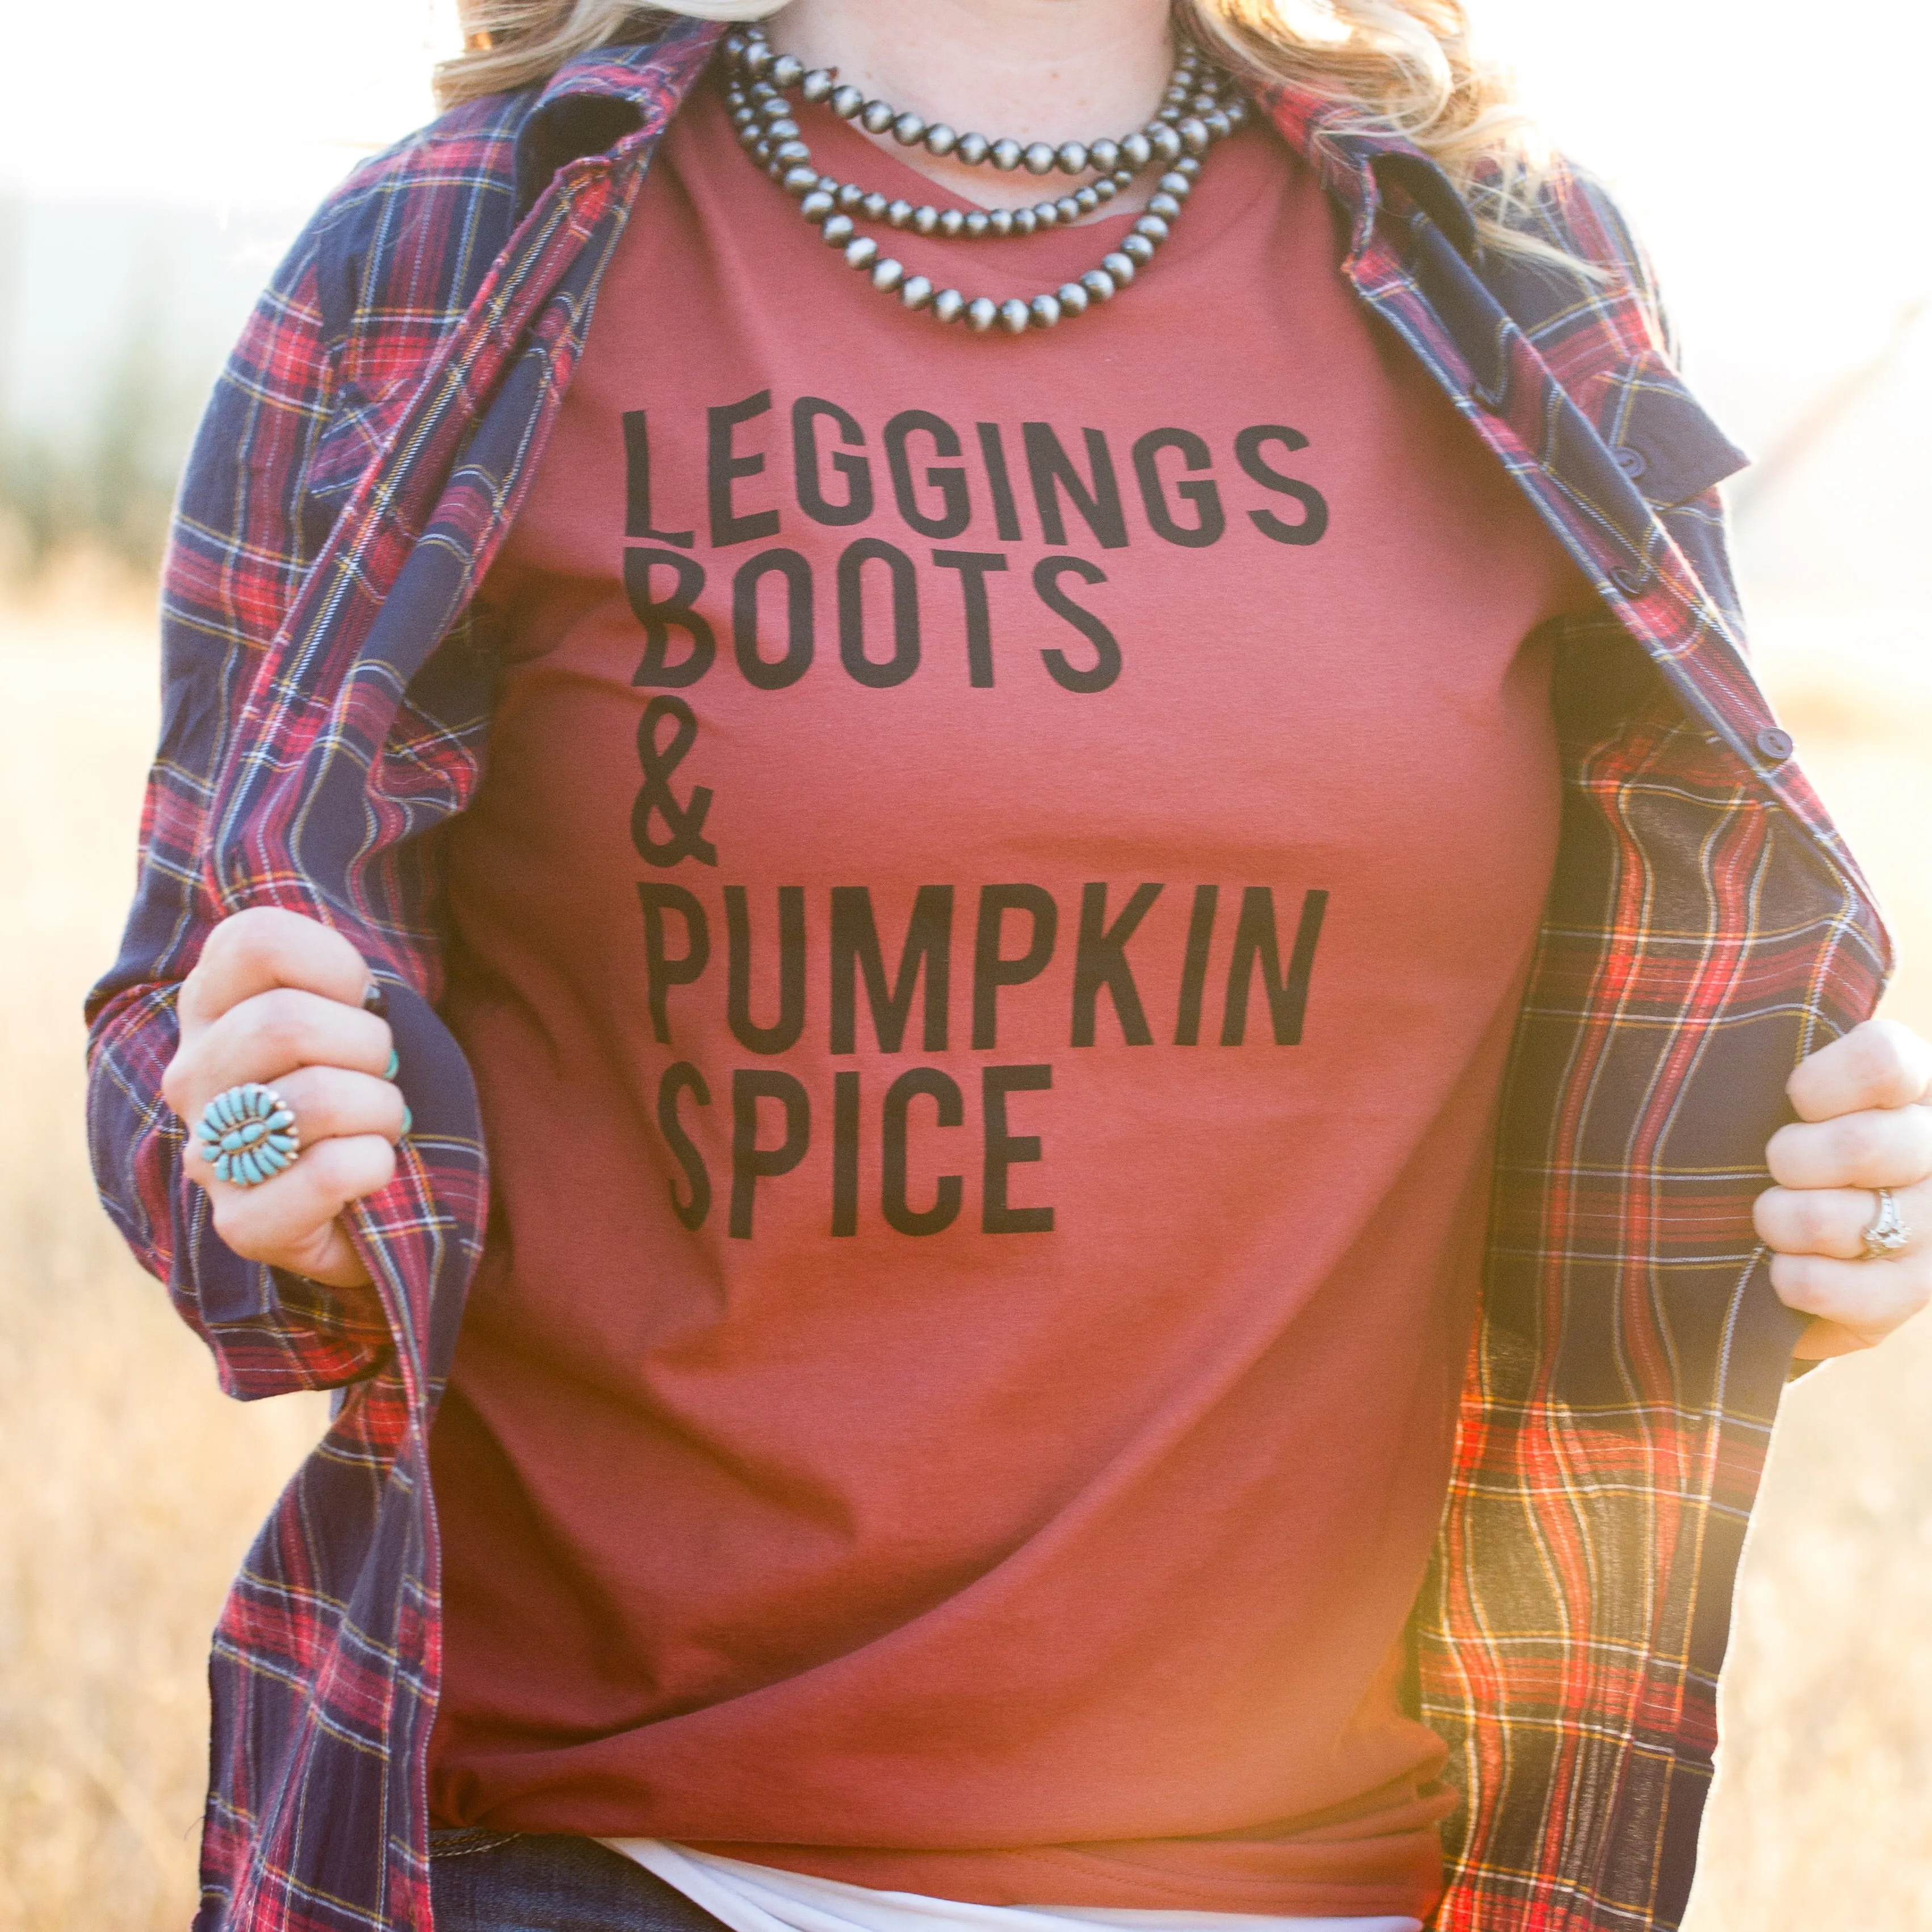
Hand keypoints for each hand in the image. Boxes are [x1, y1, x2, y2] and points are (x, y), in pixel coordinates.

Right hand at [161, 908, 404, 1289]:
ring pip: (315, 1097)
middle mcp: (193, 1075)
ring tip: (376, 1127)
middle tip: (377, 1076)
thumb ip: (337, 979)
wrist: (362, 1208)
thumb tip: (367, 990)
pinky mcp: (243, 1223)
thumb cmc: (360, 1091)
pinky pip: (330, 1172)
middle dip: (367, 1046)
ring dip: (380, 1109)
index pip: (255, 940)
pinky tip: (371, 1171)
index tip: (360, 1002)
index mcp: (211, 1007)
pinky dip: (376, 1165)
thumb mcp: (347, 1015)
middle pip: (284, 1022)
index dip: (336, 965)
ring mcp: (210, 1154)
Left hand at [1754, 1018, 1931, 1359]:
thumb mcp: (1776, 1090)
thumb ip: (1769, 1059)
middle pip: (1860, 1145)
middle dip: (1790, 1158)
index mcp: (1915, 1083)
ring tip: (1773, 1216)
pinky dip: (1790, 1277)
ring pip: (1831, 1220)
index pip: (1883, 1061)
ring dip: (1778, 1219)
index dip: (1821, 1085)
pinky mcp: (1911, 1290)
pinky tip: (1782, 1267)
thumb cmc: (1775, 1138)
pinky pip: (1831, 1287)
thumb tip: (1718, 1033)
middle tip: (1777, 1166)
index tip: (1796, 1102)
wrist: (1790, 1240)